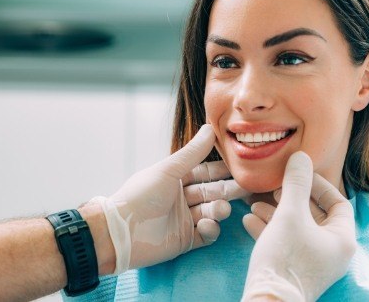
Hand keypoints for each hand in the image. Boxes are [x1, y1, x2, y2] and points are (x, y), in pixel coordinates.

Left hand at [92, 124, 235, 273]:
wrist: (121, 231)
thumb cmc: (140, 195)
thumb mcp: (168, 170)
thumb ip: (192, 152)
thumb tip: (210, 127)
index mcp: (175, 179)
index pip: (204, 172)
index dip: (221, 170)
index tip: (241, 166)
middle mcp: (180, 198)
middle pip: (211, 192)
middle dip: (228, 190)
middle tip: (247, 187)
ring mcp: (184, 220)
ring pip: (211, 212)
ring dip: (219, 210)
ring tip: (220, 209)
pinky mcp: (185, 240)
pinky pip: (206, 234)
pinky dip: (211, 229)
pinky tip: (208, 225)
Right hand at [242, 152, 355, 301]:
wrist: (268, 298)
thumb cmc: (285, 256)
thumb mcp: (289, 213)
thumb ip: (295, 183)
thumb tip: (300, 157)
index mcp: (341, 239)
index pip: (338, 203)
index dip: (318, 185)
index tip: (296, 175)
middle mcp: (331, 251)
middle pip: (313, 214)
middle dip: (289, 198)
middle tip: (273, 188)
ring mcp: (312, 261)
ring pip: (295, 228)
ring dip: (275, 212)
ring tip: (254, 203)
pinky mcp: (293, 268)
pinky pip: (284, 242)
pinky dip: (269, 229)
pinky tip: (249, 220)